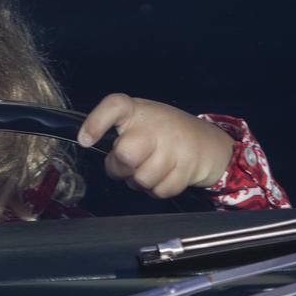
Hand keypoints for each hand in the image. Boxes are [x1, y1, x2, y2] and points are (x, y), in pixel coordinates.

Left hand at [77, 93, 233, 198]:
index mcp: (137, 111)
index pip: (115, 106)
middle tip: (126, 165)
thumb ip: (118, 132)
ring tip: (148, 169)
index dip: (96, 123)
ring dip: (140, 182)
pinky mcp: (188, 167)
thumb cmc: (165, 133)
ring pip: (142, 178)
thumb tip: (91, 145)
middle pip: (126, 155)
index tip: (85, 140)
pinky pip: (161, 190)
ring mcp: (175, 146)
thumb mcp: (140, 121)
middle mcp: (156, 125)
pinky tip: (163, 176)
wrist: (209, 143)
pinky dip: (158, 190)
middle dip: (119, 168)